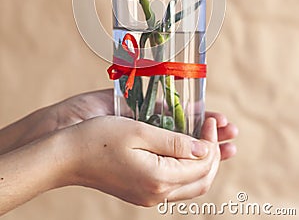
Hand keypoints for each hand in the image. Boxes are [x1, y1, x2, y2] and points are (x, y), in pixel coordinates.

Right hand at [58, 115, 220, 205]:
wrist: (67, 156)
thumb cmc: (98, 138)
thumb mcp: (139, 131)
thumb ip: (175, 142)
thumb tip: (204, 149)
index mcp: (158, 178)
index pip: (201, 164)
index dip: (212, 141)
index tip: (211, 121)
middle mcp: (157, 193)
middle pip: (201, 179)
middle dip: (215, 154)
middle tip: (215, 128)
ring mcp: (149, 194)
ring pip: (190, 184)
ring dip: (204, 162)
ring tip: (214, 141)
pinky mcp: (141, 190)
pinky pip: (175, 183)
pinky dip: (188, 167)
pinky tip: (189, 151)